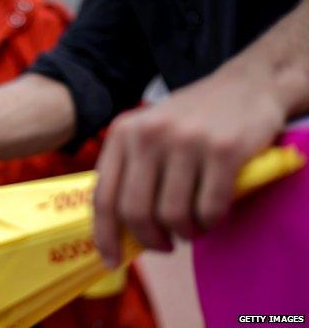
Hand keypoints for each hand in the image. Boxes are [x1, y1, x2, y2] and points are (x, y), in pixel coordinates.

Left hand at [93, 61, 289, 267]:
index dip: (104, 236)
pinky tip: (212, 215)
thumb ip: (129, 171)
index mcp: (122, 133)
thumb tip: (116, 232)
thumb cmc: (190, 119)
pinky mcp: (223, 149)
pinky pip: (208, 209)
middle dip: (149, 240)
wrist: (245, 86)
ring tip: (191, 227)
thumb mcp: (147, 132)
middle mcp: (148, 135)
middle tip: (164, 244)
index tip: (112, 261)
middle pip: (134, 212)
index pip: (103, 196)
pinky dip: (210, 222)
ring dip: (183, 233)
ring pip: (172, 215)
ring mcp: (185, 140)